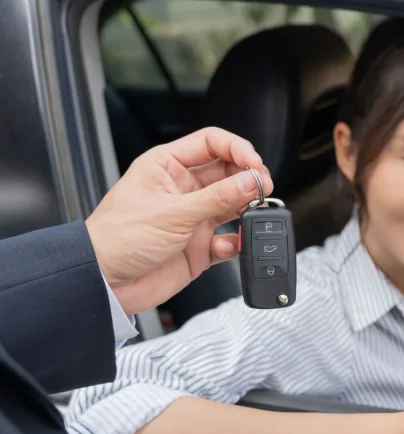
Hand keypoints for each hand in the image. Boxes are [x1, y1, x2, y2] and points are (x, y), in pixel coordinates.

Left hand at [85, 127, 273, 314]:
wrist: (104, 283)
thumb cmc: (117, 239)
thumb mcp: (172, 212)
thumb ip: (217, 197)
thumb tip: (251, 181)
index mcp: (167, 166)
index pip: (211, 143)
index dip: (237, 149)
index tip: (255, 165)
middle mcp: (182, 189)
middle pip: (228, 173)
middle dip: (248, 180)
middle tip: (262, 189)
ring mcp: (192, 218)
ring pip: (233, 205)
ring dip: (247, 210)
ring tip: (254, 215)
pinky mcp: (199, 246)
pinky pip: (229, 239)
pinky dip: (235, 242)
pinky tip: (230, 245)